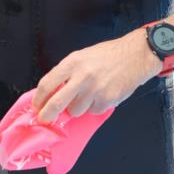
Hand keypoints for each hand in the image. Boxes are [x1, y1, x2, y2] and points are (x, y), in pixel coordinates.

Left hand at [32, 29, 161, 122]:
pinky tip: (102, 94)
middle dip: (47, 115)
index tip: (37, 106)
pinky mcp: (107, 100)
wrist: (136, 55)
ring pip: (75, 111)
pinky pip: (93, 111)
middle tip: (45, 119)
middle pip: (56, 103)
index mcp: (73, 62)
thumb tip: (52, 92)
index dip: (39, 99)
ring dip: (78, 107)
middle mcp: (82, 76)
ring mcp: (95, 90)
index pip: (48, 84)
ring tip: (88, 95)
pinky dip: (95, 106)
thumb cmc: (109, 55)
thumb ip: (68, 72)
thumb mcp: (83, 56)